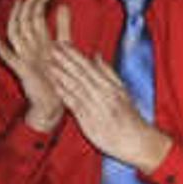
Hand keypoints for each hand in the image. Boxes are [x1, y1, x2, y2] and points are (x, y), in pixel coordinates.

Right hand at [0, 0, 68, 135]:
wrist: (52, 103)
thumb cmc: (58, 76)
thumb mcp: (63, 47)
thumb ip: (63, 26)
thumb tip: (63, 5)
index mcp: (39, 42)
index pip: (35, 16)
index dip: (40, 3)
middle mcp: (30, 47)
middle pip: (25, 20)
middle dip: (29, 4)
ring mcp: (24, 57)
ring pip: (16, 33)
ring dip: (18, 17)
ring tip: (23, 2)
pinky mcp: (22, 70)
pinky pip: (8, 57)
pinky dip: (0, 48)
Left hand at [32, 37, 168, 169]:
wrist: (134, 139)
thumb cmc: (128, 116)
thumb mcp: (122, 90)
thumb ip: (108, 73)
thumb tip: (96, 55)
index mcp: (109, 85)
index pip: (88, 65)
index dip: (74, 54)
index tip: (62, 44)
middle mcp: (101, 93)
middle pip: (80, 73)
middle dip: (65, 60)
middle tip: (51, 47)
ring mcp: (93, 106)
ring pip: (75, 86)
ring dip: (61, 74)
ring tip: (49, 63)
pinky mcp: (87, 119)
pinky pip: (74, 104)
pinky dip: (64, 93)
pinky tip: (54, 85)